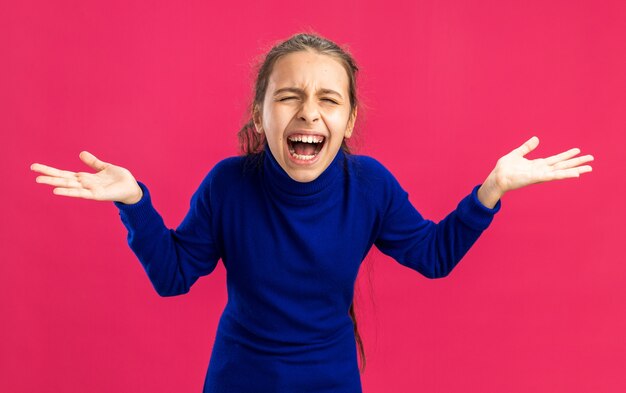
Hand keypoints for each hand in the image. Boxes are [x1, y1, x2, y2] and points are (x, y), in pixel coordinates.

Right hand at [31, 151, 143, 203]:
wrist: (132, 188)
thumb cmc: (119, 179)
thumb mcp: (105, 167)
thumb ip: (93, 162)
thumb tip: (80, 153)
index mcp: (85, 178)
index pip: (64, 173)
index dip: (51, 170)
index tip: (35, 167)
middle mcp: (85, 184)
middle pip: (64, 179)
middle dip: (49, 175)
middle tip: (33, 172)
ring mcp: (90, 190)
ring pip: (70, 186)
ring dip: (56, 183)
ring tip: (41, 180)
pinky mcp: (97, 195)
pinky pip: (82, 193)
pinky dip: (71, 191)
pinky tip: (58, 190)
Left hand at [477, 136, 593, 207]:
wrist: (497, 178)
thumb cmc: (504, 168)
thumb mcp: (517, 154)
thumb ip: (527, 147)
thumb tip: (536, 138)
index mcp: (537, 164)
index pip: (555, 159)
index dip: (567, 155)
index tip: (578, 150)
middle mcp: (541, 170)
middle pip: (562, 165)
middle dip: (576, 162)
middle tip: (591, 159)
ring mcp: (540, 174)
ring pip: (561, 171)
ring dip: (575, 170)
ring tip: (589, 168)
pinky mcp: (537, 178)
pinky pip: (553, 176)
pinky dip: (564, 174)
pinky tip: (575, 174)